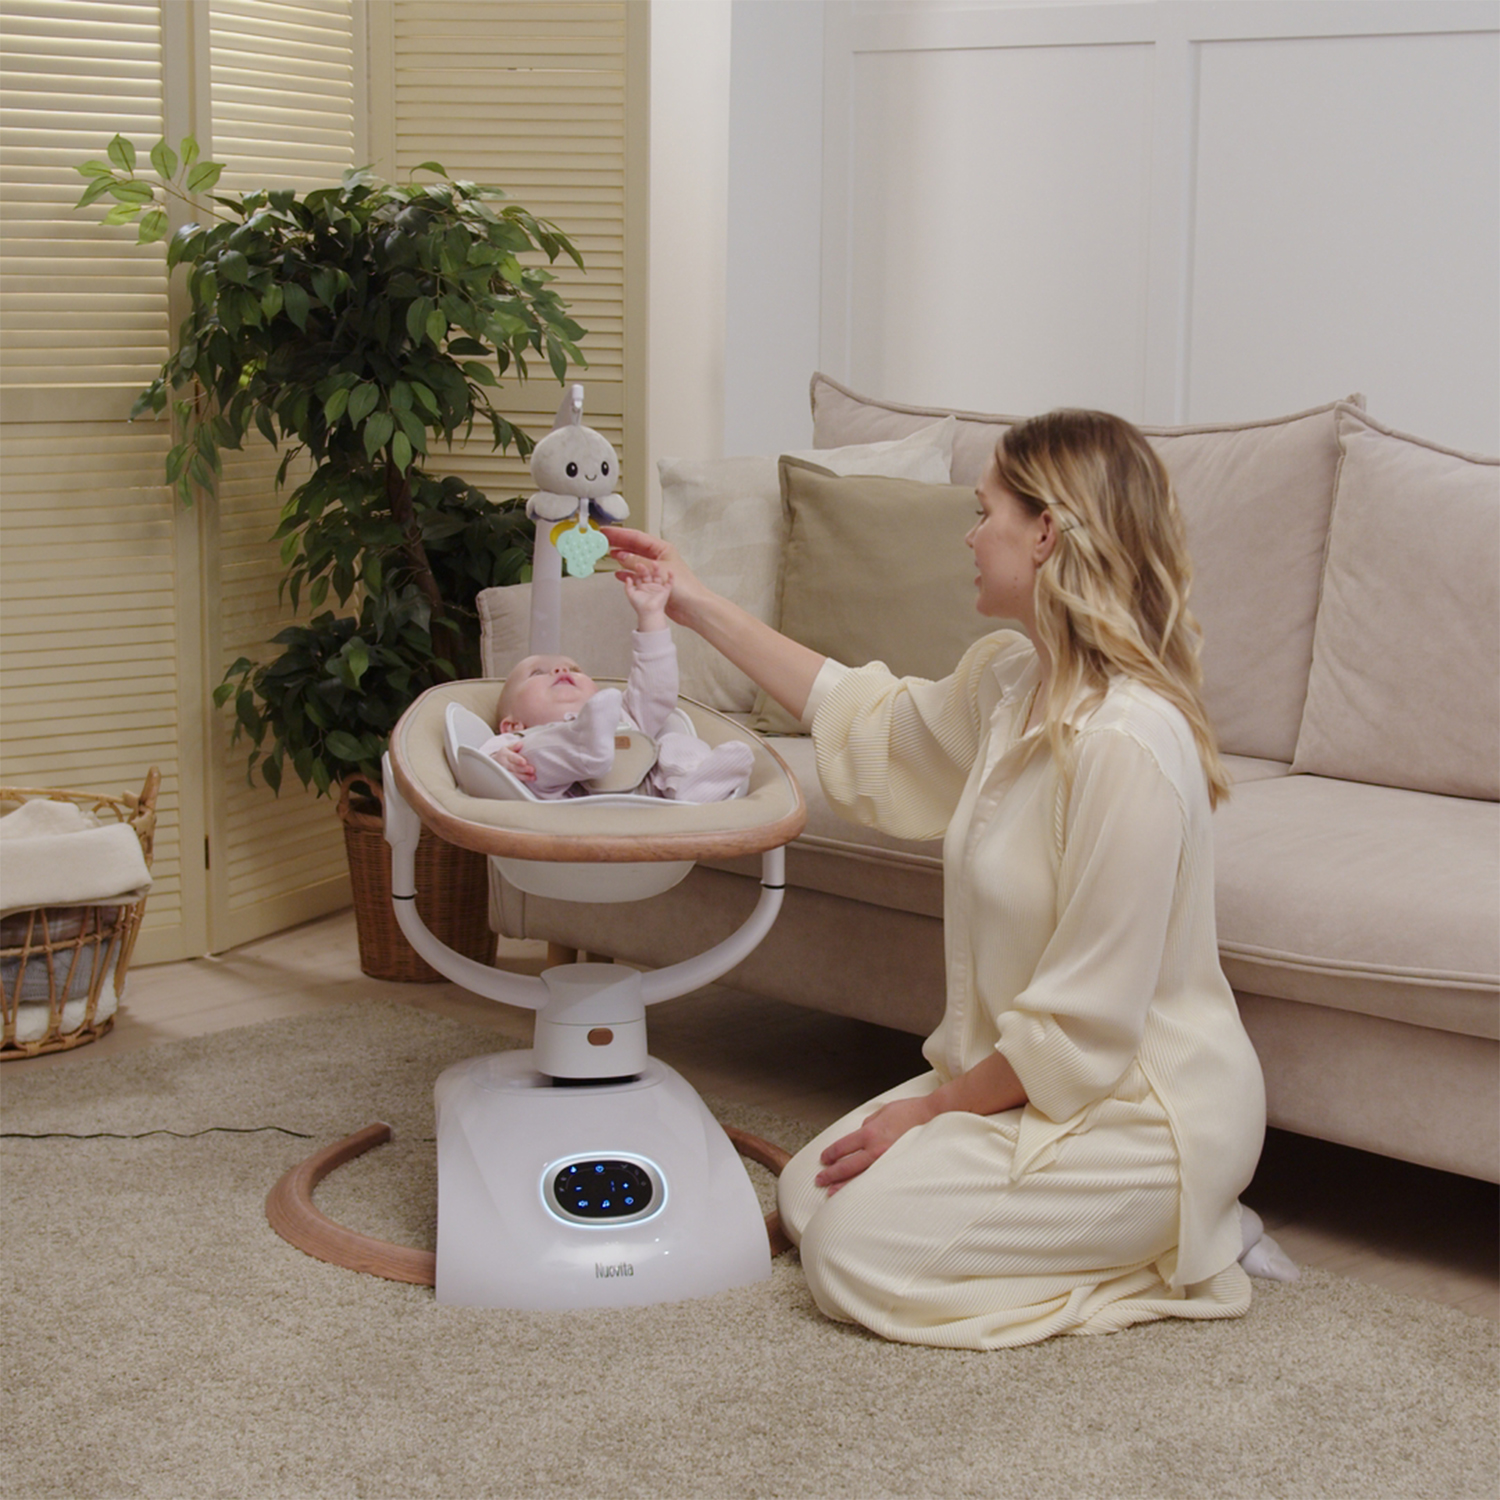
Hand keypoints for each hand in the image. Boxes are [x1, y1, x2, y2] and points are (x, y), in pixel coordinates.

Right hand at [489, 745, 535, 781]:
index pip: (511, 757)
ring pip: (514, 775)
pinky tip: (530, 779)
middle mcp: (504, 764)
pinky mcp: (507, 778)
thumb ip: (514, 746)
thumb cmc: (505, 754)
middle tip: (532, 770)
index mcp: (504, 755)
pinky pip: (515, 780)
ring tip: (533, 777)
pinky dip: (523, 780)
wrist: (495, 762)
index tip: (524, 762)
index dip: (518, 760)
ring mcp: (505, 772)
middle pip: (513, 767)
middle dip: (523, 769)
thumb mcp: (508, 748)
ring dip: (524, 776)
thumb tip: (520, 744)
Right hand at [603, 527, 711, 627]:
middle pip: (634, 546)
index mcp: (662, 548)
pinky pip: (636, 575)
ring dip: (622, 557)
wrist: (692, 607)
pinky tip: (618, 573)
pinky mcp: (653, 583)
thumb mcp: (657, 569)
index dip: (620, 533)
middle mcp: (658, 557)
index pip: (636, 537)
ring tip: (608, 554)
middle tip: (603, 539)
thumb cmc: (684, 586)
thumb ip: (637, 562)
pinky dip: (627, 574)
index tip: (607, 531)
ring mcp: (655, 570)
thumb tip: (621, 555)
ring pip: (634, 560)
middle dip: (618, 542)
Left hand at [618, 556, 671, 628]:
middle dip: (644, 569)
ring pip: (658, 576)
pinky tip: (670, 571)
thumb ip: (628, 586)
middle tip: (641, 564)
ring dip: (656, 570)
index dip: (637, 571)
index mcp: (642, 586)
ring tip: (655, 563)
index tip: (636, 566)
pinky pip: (669, 583)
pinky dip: (671, 577)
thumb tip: (627, 577)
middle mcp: (650, 585)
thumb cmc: (640, 606)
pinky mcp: (665, 590)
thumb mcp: (631, 595)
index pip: (639, 576)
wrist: (649, 613)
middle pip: (648, 574)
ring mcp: (658, 587)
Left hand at [814, 1095, 937, 1192]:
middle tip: (819, 1180)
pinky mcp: (898, 1170)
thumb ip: (868, 1124)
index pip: (843, 1147)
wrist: (935, 1119)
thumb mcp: (883, 1111)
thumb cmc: (911, 1112)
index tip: (823, 1159)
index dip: (830, 1154)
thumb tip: (860, 1134)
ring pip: (860, 1180)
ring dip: (843, 1187)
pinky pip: (877, 1183)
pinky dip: (865, 1190)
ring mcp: (887, 1163)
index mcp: (870, 1133)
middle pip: (846, 1167)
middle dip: (830, 1174)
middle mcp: (876, 1151)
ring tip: (831, 1194)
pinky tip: (858, 1196)